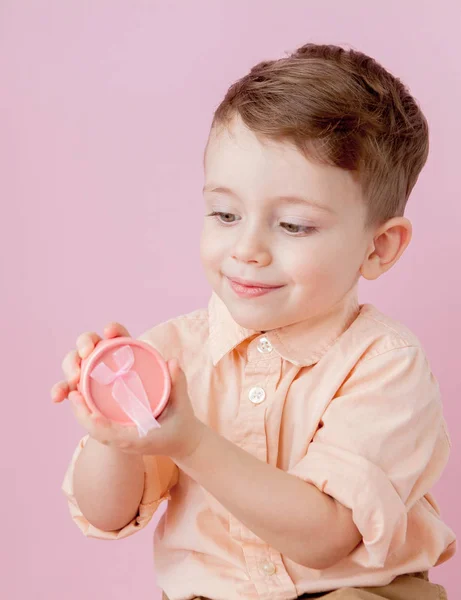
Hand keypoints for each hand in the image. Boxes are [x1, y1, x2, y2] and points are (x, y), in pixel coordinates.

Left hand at [51, 324, 205, 460]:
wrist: (185, 444)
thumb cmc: (183, 425)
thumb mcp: (183, 405)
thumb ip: (177, 384)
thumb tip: (172, 361)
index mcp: (139, 439)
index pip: (110, 433)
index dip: (94, 420)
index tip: (83, 402)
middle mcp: (127, 442)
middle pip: (97, 433)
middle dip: (82, 415)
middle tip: (73, 393)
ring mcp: (122, 441)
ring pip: (96, 431)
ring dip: (83, 414)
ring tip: (73, 393)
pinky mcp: (121, 435)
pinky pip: (101, 428)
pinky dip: (90, 416)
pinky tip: (84, 399)